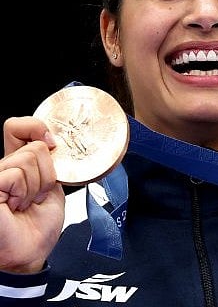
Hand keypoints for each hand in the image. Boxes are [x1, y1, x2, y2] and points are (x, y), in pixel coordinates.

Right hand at [0, 116, 64, 273]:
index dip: (37, 128)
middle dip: (47, 173)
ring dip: (37, 186)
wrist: (30, 251)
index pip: (17, 126)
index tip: (52, 145)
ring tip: (25, 203)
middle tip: (36, 195)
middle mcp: (1, 167)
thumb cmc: (37, 224)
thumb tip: (49, 139)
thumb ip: (48, 161)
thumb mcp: (50, 185)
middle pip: (34, 146)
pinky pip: (15, 175)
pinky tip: (16, 206)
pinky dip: (23, 191)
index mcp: (15, 162)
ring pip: (28, 159)